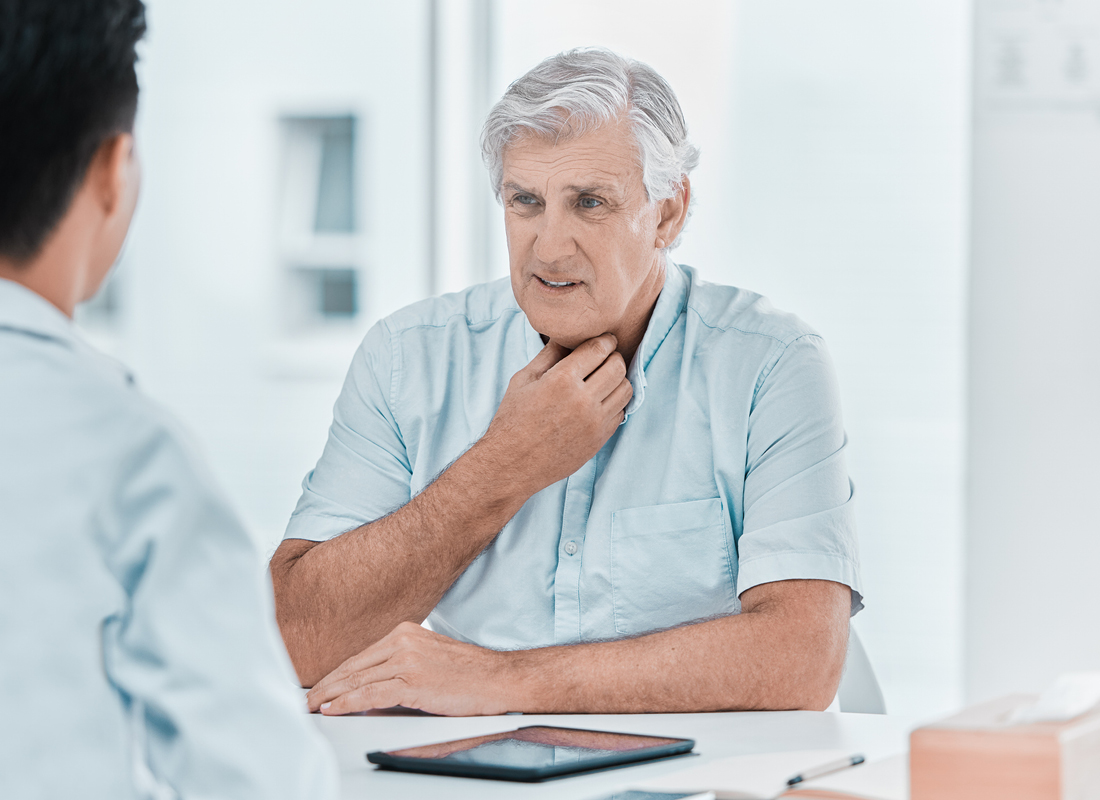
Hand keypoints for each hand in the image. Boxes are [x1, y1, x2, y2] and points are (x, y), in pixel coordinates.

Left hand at [305, 621, 516, 715]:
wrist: (499, 679)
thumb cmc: (469, 675)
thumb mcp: (429, 662)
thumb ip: (399, 669)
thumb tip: (369, 689)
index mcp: (405, 633)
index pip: (361, 657)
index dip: (336, 674)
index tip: (321, 686)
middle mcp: (402, 641)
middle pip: (353, 666)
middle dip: (326, 685)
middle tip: (307, 699)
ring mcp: (407, 659)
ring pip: (357, 680)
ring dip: (330, 696)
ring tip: (313, 707)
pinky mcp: (413, 681)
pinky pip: (370, 694)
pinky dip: (347, 704)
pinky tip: (333, 710)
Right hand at [478, 333, 631, 496]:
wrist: (512, 464)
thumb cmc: (513, 420)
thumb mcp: (523, 380)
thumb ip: (548, 355)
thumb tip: (565, 334)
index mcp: (561, 380)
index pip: (598, 349)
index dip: (605, 340)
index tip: (604, 340)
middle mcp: (582, 400)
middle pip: (617, 366)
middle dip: (614, 356)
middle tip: (605, 357)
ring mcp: (594, 422)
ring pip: (625, 389)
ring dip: (619, 379)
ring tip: (606, 378)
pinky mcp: (599, 439)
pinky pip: (621, 412)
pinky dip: (615, 402)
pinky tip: (601, 400)